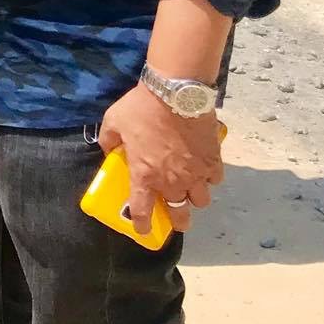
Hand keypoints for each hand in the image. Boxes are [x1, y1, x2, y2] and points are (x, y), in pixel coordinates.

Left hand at [98, 84, 223, 232]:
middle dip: (178, 221)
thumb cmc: (142, 108)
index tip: (142, 230)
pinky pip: (215, 180)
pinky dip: (209, 178)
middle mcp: (172, 181)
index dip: (141, 224)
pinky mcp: (213, 162)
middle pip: (180, 214)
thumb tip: (109, 150)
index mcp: (145, 175)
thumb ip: (108, 140)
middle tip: (176, 219)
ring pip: (201, 200)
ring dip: (195, 198)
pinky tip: (203, 169)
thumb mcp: (113, 121)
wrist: (176, 93)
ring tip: (191, 189)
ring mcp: (195, 174)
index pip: (142, 211)